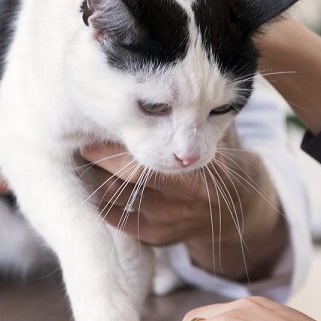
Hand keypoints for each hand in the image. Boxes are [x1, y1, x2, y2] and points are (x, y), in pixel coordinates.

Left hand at [79, 129, 286, 280]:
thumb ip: (190, 117)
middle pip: (124, 182)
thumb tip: (159, 82)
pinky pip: (117, 219)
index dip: (114, 148)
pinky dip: (102, 199)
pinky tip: (96, 181)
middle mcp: (183, 202)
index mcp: (198, 174)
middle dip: (97, 160)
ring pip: (115, 200)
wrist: (238, 207)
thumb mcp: (214, 135)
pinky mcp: (157, 237)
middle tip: (81, 140)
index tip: (98, 127)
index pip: (145, 164)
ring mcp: (168, 223)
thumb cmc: (219, 158)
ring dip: (95, 178)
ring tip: (84, 158)